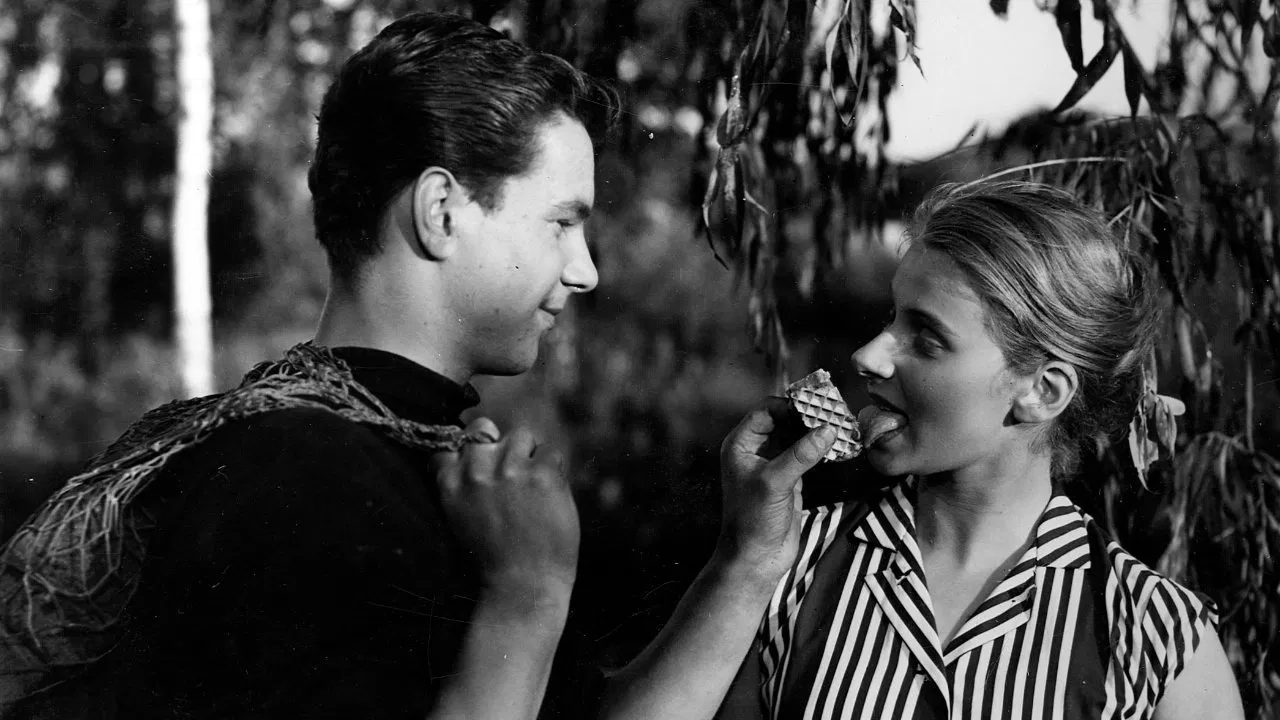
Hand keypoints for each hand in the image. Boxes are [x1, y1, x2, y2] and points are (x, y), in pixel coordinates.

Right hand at [431, 418, 580, 610]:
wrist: (523, 586)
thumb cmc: (493, 558)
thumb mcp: (459, 518)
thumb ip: (465, 483)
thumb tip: (481, 446)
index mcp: (451, 483)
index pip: (450, 442)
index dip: (467, 448)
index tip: (480, 464)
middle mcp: (477, 471)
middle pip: (484, 429)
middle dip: (498, 447)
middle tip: (511, 477)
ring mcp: (510, 470)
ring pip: (521, 435)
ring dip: (529, 455)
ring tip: (532, 489)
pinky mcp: (543, 474)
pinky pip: (552, 452)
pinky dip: (555, 470)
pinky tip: (550, 497)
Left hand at [717, 398, 836, 582]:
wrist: (757, 558)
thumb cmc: (752, 520)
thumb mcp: (775, 483)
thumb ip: (801, 455)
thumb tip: (827, 430)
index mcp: (741, 445)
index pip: (766, 411)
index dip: (790, 406)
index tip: (817, 404)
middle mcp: (756, 450)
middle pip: (784, 421)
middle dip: (808, 416)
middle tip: (835, 412)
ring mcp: (774, 463)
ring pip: (797, 437)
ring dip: (817, 432)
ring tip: (841, 425)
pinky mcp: (790, 478)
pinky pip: (807, 455)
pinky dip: (821, 449)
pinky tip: (838, 446)